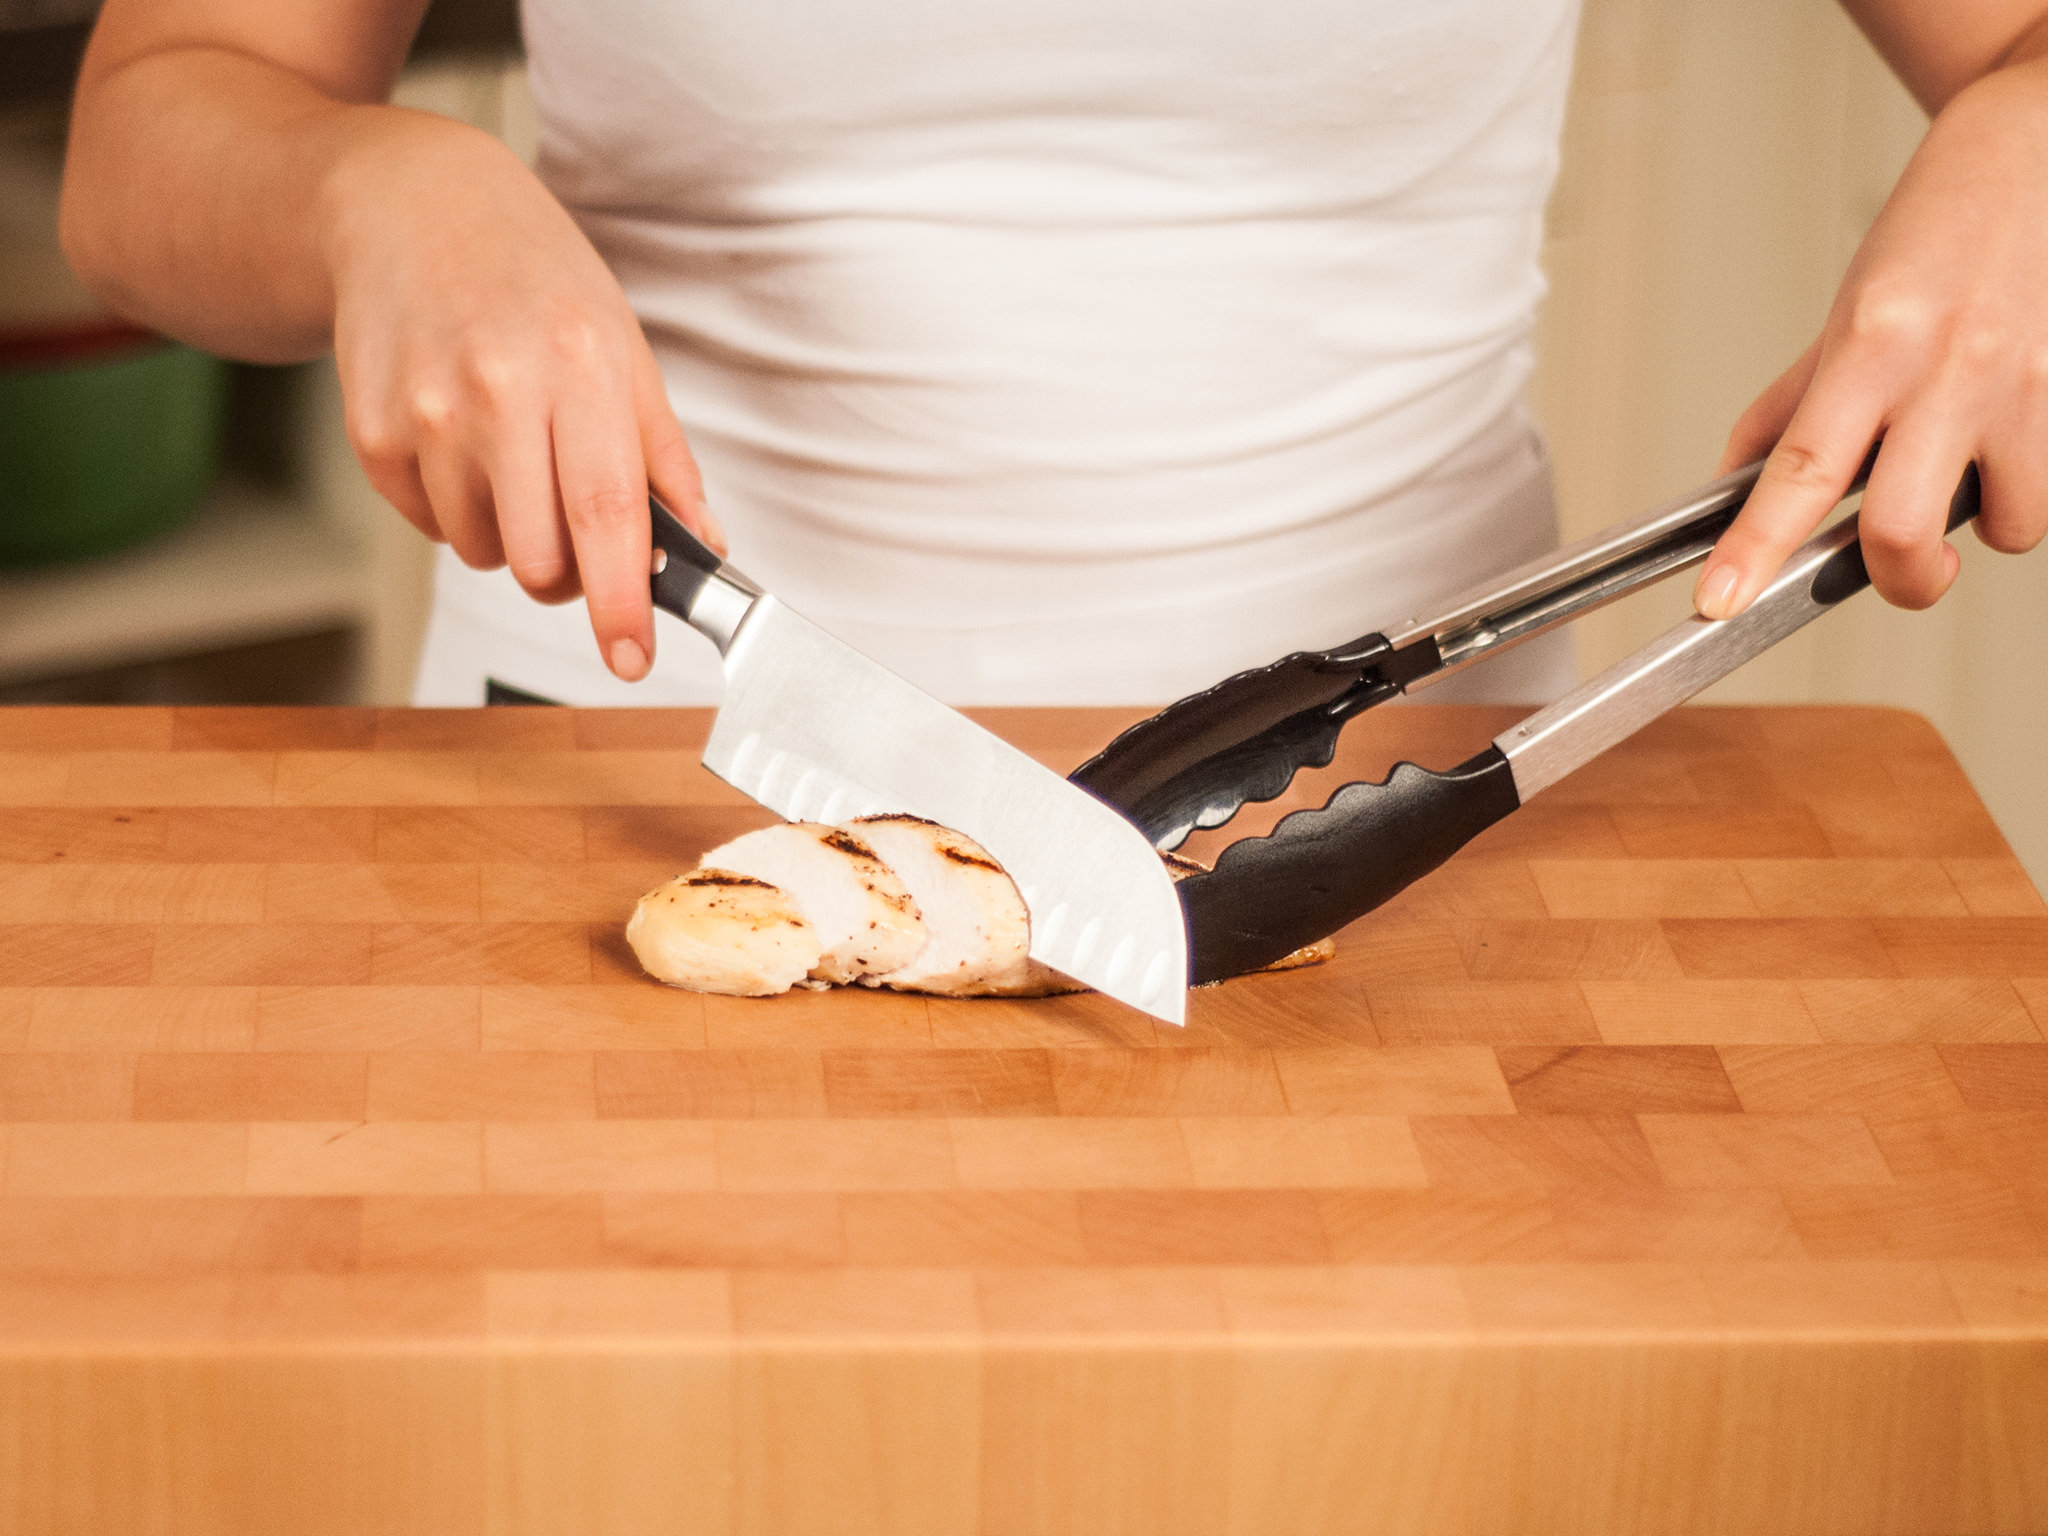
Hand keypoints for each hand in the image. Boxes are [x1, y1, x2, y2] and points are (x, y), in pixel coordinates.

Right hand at [323, 114, 724, 679]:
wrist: (411, 207)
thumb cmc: (532, 279)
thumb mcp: (622, 347)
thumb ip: (664, 459)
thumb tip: (701, 549)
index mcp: (579, 365)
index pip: (605, 514)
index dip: (620, 602)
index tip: (632, 659)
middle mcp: (497, 389)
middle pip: (539, 560)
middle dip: (569, 573)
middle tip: (578, 529)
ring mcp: (424, 412)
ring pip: (484, 552)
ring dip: (510, 532)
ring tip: (512, 451)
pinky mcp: (370, 432)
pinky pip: (431, 525)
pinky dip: (457, 506)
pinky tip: (461, 437)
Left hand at [1695, 55, 2047, 619]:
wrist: (2038, 146)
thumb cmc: (1944, 226)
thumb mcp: (1848, 309)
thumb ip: (1794, 403)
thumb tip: (1736, 484)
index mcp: (1872, 344)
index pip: (1799, 471)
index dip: (1755, 547)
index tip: (1720, 599)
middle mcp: (1950, 368)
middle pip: (1901, 531)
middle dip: (1895, 577)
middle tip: (1892, 562)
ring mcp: (2025, 384)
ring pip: (2006, 524)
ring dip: (1983, 524)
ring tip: (1969, 471)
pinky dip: (2029, 487)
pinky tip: (2011, 438)